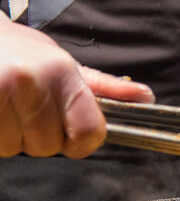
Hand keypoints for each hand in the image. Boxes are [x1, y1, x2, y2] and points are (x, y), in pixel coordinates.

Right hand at [0, 17, 154, 158]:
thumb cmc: (20, 52)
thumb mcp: (64, 63)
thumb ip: (103, 87)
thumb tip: (145, 96)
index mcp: (61, 72)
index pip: (88, 131)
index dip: (83, 142)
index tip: (73, 136)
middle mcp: (30, 82)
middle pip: (49, 146)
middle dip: (40, 137)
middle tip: (29, 111)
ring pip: (16, 148)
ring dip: (14, 136)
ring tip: (9, 107)